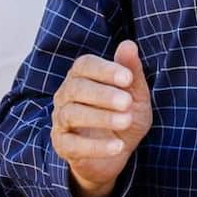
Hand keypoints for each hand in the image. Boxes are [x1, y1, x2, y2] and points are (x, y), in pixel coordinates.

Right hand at [51, 40, 152, 196]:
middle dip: (103, 94)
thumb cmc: (125, 114)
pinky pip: (73, 144)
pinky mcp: (62, 145)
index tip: (128, 78)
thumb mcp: (135, 94)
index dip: (105, 70)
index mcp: (82, 75)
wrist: (117, 151)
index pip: (85, 65)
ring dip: (100, 117)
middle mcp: (66, 94)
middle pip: (76, 88)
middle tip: (127, 102)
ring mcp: (61, 120)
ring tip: (126, 121)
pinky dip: (95, 146)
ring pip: (72, 114)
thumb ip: (132, 70)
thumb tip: (129, 44)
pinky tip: (118, 146)